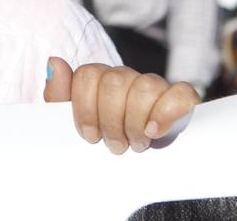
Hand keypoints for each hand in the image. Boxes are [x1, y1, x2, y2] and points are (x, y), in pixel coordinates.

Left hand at [44, 57, 198, 153]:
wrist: (138, 173)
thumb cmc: (103, 145)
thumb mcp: (75, 127)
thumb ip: (59, 97)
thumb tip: (54, 62)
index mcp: (100, 80)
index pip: (88, 75)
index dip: (86, 108)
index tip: (90, 136)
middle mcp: (128, 78)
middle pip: (114, 81)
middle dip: (111, 121)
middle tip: (115, 145)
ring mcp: (156, 87)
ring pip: (145, 86)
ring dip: (136, 123)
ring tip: (136, 143)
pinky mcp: (182, 100)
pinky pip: (180, 92)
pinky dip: (167, 112)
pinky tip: (154, 131)